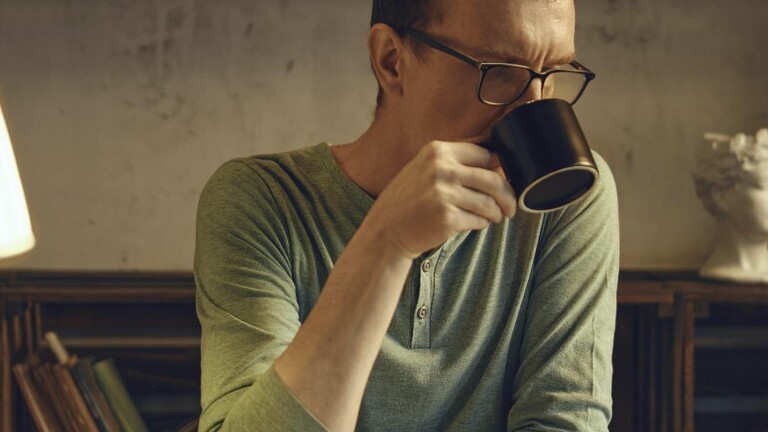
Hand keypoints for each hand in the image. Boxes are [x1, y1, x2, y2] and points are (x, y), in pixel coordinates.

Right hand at [365, 139, 517, 258]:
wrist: (387, 229)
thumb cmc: (409, 199)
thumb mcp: (426, 168)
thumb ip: (456, 161)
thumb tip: (497, 160)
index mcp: (438, 151)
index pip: (485, 154)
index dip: (499, 168)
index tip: (503, 179)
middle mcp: (441, 169)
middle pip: (494, 178)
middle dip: (507, 195)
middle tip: (510, 206)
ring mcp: (443, 194)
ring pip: (489, 203)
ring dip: (495, 213)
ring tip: (491, 217)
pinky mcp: (447, 218)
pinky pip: (479, 220)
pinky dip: (481, 224)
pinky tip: (473, 224)